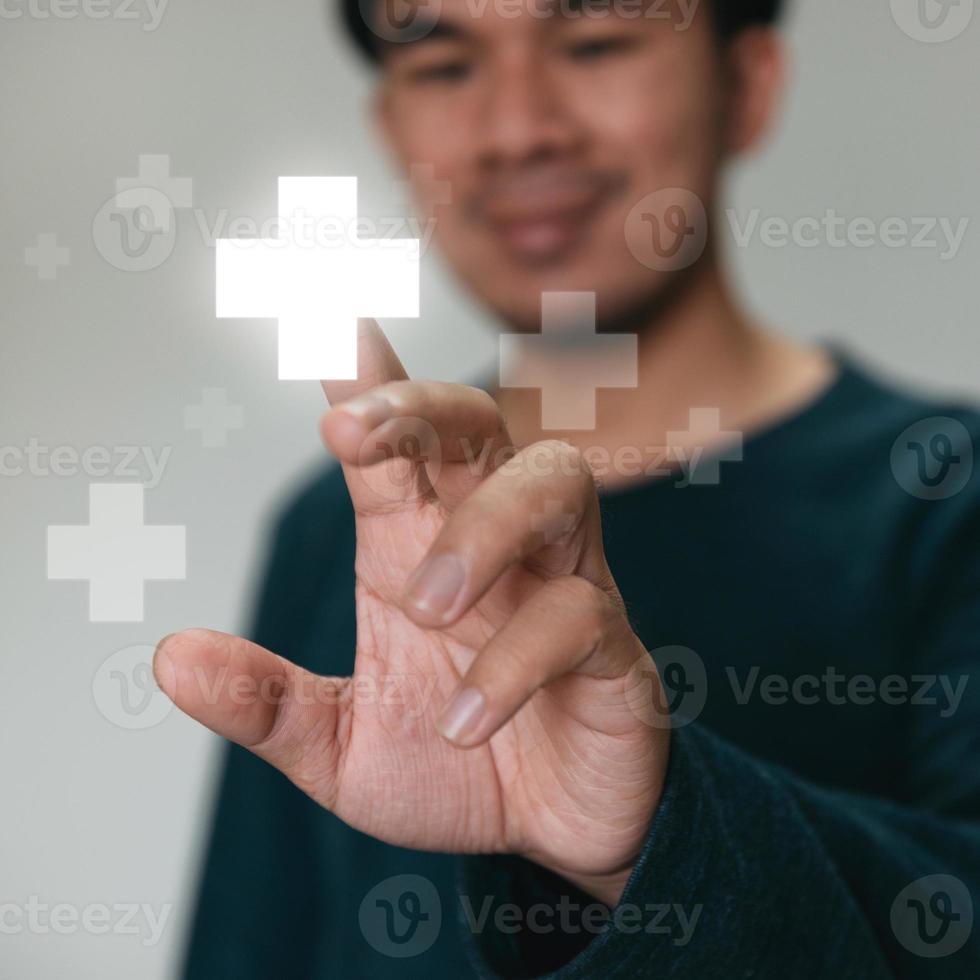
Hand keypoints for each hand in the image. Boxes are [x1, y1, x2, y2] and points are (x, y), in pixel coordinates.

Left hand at [155, 320, 669, 905]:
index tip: (323, 321)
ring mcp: (561, 584)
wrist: (549, 832)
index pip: (397, 442)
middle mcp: (493, 546)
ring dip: (485, 527)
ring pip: (553, 482)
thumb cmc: (455, 765)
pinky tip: (467, 724)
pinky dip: (515, 663)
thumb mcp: (340, 747)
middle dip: (418, 407)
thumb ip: (267, 703)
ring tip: (428, 606)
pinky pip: (580, 613)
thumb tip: (171, 657)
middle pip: (477, 423)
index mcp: (418, 549)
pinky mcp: (610, 645)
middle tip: (351, 437)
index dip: (366, 379)